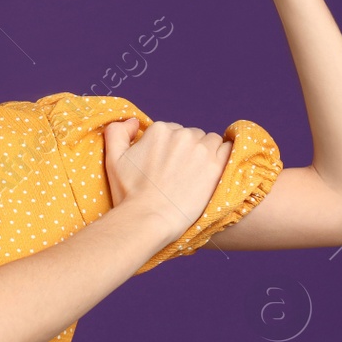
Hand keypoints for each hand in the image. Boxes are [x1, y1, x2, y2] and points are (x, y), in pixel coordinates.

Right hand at [102, 117, 232, 243]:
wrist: (149, 219)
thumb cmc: (129, 194)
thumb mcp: (114, 160)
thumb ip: (117, 132)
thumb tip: (134, 121)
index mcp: (159, 130)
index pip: (174, 131)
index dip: (171, 149)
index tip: (168, 166)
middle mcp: (181, 135)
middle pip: (193, 136)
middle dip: (189, 150)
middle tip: (182, 173)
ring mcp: (200, 149)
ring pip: (211, 141)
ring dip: (207, 153)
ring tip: (198, 175)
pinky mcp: (215, 165)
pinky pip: (228, 150)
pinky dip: (224, 157)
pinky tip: (215, 171)